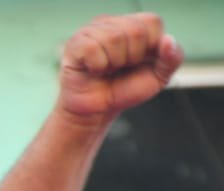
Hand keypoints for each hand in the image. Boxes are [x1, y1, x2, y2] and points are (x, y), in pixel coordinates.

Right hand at [57, 13, 182, 125]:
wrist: (97, 111)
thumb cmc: (124, 90)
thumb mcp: (158, 78)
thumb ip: (172, 58)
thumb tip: (167, 40)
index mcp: (135, 25)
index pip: (152, 21)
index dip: (150, 46)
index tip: (139, 62)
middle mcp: (113, 22)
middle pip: (135, 30)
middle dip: (132, 57)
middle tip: (120, 68)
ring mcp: (92, 31)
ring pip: (113, 38)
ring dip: (113, 63)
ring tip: (107, 69)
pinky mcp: (75, 44)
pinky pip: (92, 48)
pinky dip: (97, 66)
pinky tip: (93, 69)